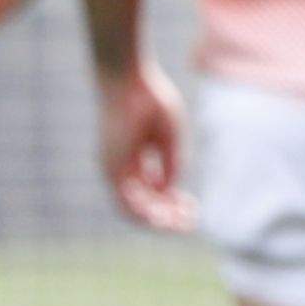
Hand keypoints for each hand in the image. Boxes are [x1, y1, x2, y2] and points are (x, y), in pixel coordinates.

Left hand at [94, 56, 194, 231]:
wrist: (128, 80)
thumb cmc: (150, 100)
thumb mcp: (168, 139)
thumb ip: (169, 166)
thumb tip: (168, 193)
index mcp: (134, 161)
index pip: (151, 193)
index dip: (172, 205)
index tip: (194, 207)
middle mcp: (121, 169)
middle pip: (142, 206)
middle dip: (167, 219)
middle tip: (190, 224)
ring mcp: (113, 169)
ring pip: (132, 210)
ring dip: (157, 222)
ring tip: (181, 225)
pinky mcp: (111, 167)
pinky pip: (125, 200)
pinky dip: (145, 213)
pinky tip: (165, 218)